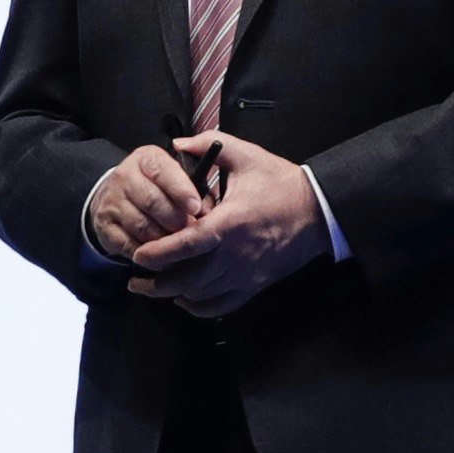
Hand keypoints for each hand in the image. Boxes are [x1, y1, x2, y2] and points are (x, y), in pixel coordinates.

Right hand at [83, 142, 210, 263]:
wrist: (117, 196)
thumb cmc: (157, 186)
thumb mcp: (174, 173)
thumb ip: (194, 183)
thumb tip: (207, 209)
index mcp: (146, 159)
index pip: (162, 171)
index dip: (181, 190)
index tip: (196, 207)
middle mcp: (125, 176)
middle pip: (152, 201)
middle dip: (176, 220)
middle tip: (191, 230)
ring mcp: (112, 201)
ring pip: (142, 226)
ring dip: (164, 239)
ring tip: (179, 243)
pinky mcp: (104, 226)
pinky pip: (129, 245)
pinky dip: (150, 254)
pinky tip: (163, 254)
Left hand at [126, 132, 327, 319]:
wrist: (318, 211)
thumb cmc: (282, 184)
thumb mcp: (247, 156)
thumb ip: (210, 145)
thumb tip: (177, 144)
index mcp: (231, 223)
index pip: (187, 245)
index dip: (159, 254)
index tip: (138, 256)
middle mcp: (236, 255)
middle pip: (188, 280)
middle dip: (157, 284)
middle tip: (135, 279)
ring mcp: (245, 274)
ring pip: (201, 297)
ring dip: (174, 295)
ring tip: (153, 288)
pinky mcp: (254, 285)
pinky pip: (221, 306)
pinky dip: (199, 308)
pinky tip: (185, 299)